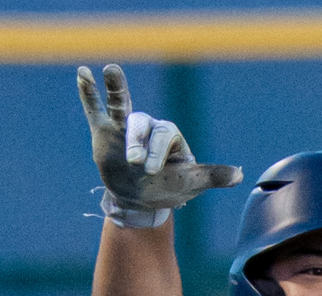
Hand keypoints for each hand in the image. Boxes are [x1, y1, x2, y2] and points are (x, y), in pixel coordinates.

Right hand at [77, 63, 240, 224]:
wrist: (140, 199)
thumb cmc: (168, 187)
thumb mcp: (190, 183)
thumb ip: (211, 176)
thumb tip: (239, 176)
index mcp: (169, 137)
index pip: (164, 137)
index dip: (158, 151)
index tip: (152, 170)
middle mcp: (147, 127)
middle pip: (142, 123)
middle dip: (138, 142)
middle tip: (136, 161)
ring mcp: (123, 128)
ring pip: (120, 104)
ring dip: (116, 88)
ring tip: (110, 70)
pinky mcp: (104, 132)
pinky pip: (95, 110)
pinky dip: (88, 93)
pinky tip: (83, 72)